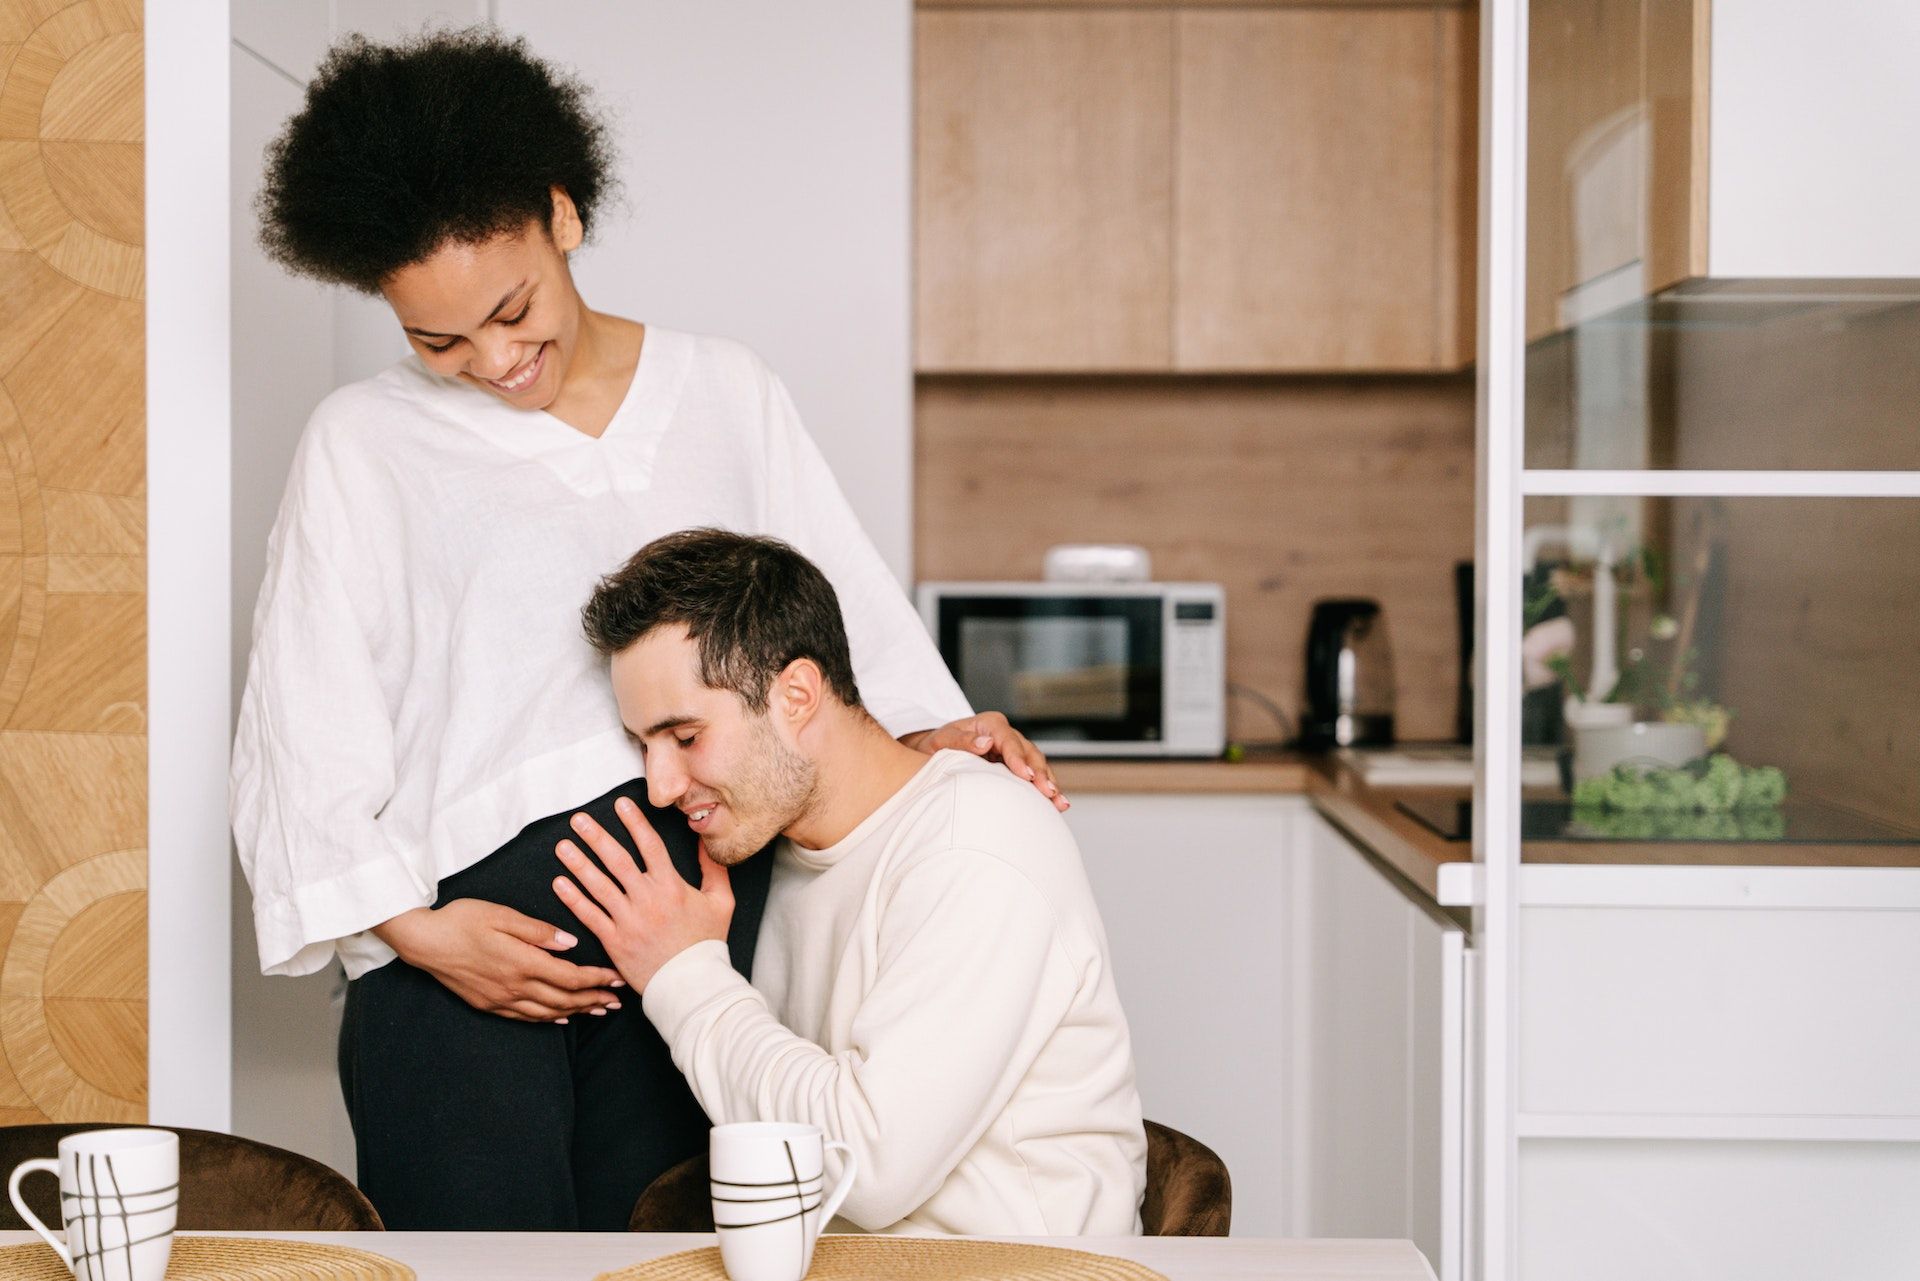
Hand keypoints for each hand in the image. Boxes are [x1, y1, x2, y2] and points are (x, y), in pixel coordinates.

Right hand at [372, 899, 624, 1022]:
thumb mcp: (502, 915)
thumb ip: (538, 931)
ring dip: (576, 1012)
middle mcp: (514, 987)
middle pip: (564, 1000)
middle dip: (594, 1000)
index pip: (570, 977)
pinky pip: (525, 1017)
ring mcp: (500, 999)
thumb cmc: (462, 920)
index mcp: (522, 963)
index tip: (617, 977)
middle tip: (619, 1000)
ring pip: (547, 1012)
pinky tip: (560, 1019)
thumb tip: (570, 943)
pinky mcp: (488, 1004)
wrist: (423, 941)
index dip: (597, 980)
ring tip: (599, 1011)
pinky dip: (548, 1019)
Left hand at [551, 796, 734, 992]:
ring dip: (578, 863)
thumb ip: (714, 870)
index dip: (634, 822)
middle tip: (578, 819)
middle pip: (617, 860)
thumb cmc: (707, 943)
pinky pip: (589, 916)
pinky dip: (573, 899)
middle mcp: (647, 899)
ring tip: (562, 846)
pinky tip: (559, 883)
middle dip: (596, 836)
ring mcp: (628, 920)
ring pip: (598, 885)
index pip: (649, 845)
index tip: (620, 803)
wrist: (692, 984)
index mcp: (671, 886)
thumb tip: (704, 842)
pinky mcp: (615, 941)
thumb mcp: (721, 902)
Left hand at [902, 712, 1066, 811]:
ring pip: (1036, 764)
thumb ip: (961, 741)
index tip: (1026, 776)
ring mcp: (1013, 749)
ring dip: (1048, 783)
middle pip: (1029, 752)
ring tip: (1060, 803)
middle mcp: (1005, 734)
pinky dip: (1044, 788)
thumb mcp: (941, 741)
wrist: (933, 751)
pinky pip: (1033, 774)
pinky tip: (1056, 803)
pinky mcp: (1015, 764)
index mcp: (989, 724)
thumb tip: (985, 743)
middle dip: (1040, 774)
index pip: (1009, 740)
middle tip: (1049, 793)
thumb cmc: (935, 745)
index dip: (1019, 759)